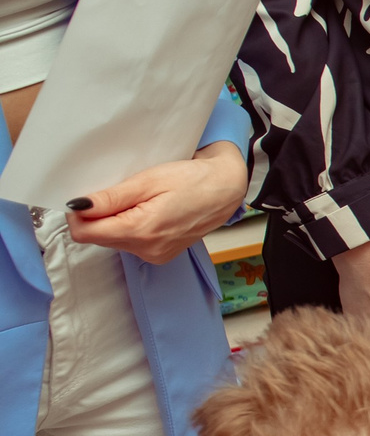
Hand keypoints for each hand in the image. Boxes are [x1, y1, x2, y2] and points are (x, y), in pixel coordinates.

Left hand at [65, 143, 246, 264]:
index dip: (79, 214)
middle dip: (100, 216)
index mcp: (141, 231)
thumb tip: (77, 207)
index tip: (92, 196)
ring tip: (141, 202)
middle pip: (97, 237)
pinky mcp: (160, 256)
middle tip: (124, 194)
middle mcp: (146, 250)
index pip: (84, 233)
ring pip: (112, 241)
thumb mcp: (148, 181)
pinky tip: (149, 213)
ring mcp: (154, 256)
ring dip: (116, 221)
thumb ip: (111, 198)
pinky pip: (129, 244)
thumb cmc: (192, 179)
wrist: (226, 190)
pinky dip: (130, 228)